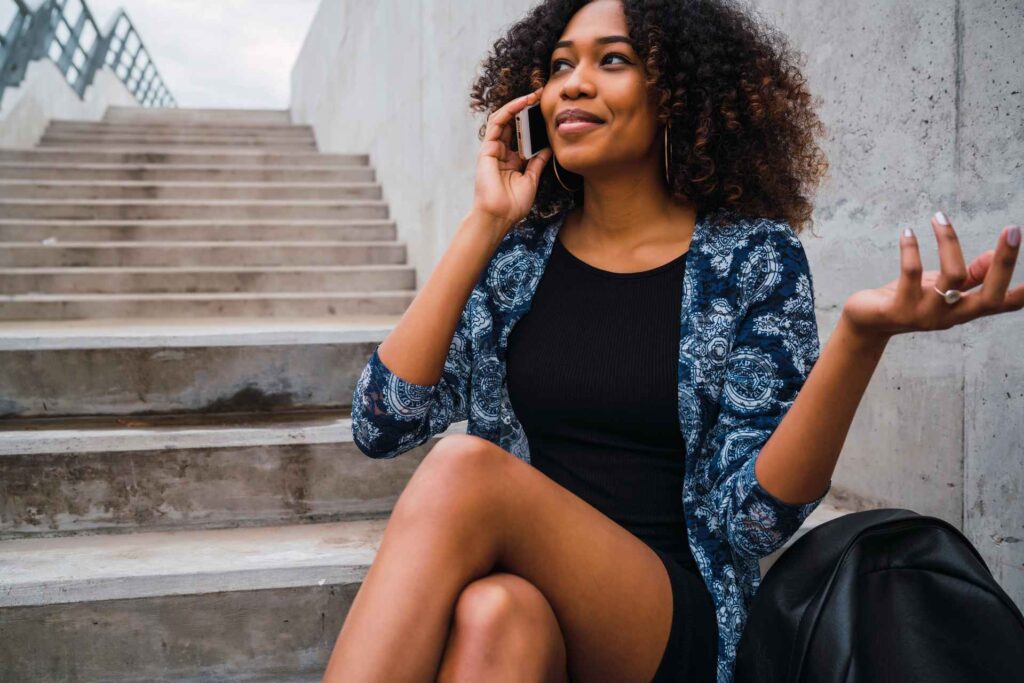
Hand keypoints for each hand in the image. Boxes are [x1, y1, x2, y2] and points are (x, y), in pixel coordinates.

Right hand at [472, 86, 552, 229]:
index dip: (532, 122)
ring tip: (532, 96)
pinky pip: (496, 124)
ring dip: (517, 106)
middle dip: (525, 109)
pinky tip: (521, 104)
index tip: (546, 112)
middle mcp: (501, 153)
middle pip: (513, 124)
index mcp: (511, 161)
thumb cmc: (513, 204)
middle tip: (540, 96)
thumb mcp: (531, 180)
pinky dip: (508, 111)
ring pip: (503, 120)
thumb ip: (537, 163)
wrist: (499, 216)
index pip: (521, 135)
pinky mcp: (487, 149)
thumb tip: (547, 149)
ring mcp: (493, 150)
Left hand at [841, 212, 1022, 340]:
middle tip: (1013, 229)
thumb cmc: (909, 298)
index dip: (1023, 293)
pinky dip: (911, 248)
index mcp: (965, 309)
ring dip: (948, 241)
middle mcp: (950, 316)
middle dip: (1005, 262)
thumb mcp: (943, 286)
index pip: (1003, 304)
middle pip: (989, 296)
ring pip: (952, 276)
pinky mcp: (899, 309)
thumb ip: (971, 274)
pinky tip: (908, 232)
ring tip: (938, 217)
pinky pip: (911, 273)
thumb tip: (997, 256)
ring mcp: (925, 315)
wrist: (867, 321)